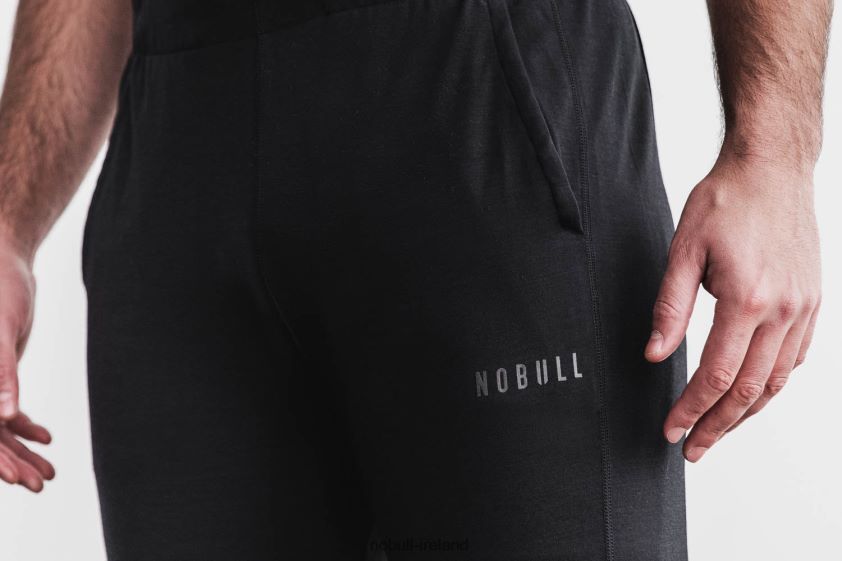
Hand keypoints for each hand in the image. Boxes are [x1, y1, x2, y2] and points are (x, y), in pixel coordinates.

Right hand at [0, 237, 53, 490]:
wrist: (3, 261)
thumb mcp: (0, 331)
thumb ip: (0, 373)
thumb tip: (4, 418)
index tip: (15, 479)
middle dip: (11, 462)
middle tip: (40, 483)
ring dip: (20, 450)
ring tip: (50, 473)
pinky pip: (4, 407)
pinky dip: (23, 424)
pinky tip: (46, 437)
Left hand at [645, 152, 820, 461]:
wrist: (772, 167)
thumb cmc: (726, 200)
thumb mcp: (683, 249)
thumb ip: (669, 307)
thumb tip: (655, 354)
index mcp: (747, 299)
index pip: (715, 375)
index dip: (691, 410)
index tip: (671, 431)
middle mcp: (783, 310)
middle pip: (749, 389)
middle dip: (717, 425)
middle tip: (692, 448)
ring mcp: (804, 307)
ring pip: (776, 380)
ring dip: (746, 413)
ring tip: (718, 431)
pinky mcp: (812, 300)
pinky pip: (795, 358)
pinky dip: (772, 384)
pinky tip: (751, 393)